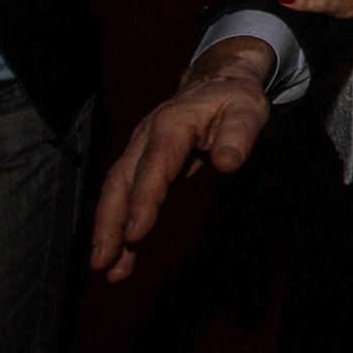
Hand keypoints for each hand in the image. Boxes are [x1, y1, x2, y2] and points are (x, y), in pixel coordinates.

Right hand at [89, 37, 273, 281]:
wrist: (216, 83)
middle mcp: (146, 137)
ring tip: (107, 268)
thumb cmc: (234, 100)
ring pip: (115, 190)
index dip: (144, 200)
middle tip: (104, 261)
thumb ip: (238, 136)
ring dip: (108, 230)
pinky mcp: (140, 162)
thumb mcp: (247, 111)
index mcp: (173, 124)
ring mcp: (139, 149)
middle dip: (110, 223)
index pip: (156, 164)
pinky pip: (124, 194)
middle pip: (121, 181)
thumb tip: (227, 164)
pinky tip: (121, 255)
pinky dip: (119, 224)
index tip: (135, 235)